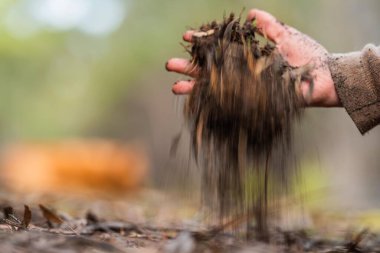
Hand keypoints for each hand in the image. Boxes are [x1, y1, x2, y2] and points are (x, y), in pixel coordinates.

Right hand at [166, 9, 340, 106]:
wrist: (326, 78)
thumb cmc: (308, 56)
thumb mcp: (286, 37)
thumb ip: (269, 27)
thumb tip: (252, 13)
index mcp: (247, 58)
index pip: (219, 50)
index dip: (203, 44)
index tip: (187, 36)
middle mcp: (243, 75)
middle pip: (211, 71)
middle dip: (190, 68)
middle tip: (170, 65)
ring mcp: (246, 91)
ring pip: (216, 90)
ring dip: (195, 88)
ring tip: (175, 86)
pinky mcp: (253, 105)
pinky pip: (229, 106)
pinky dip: (213, 106)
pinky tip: (197, 104)